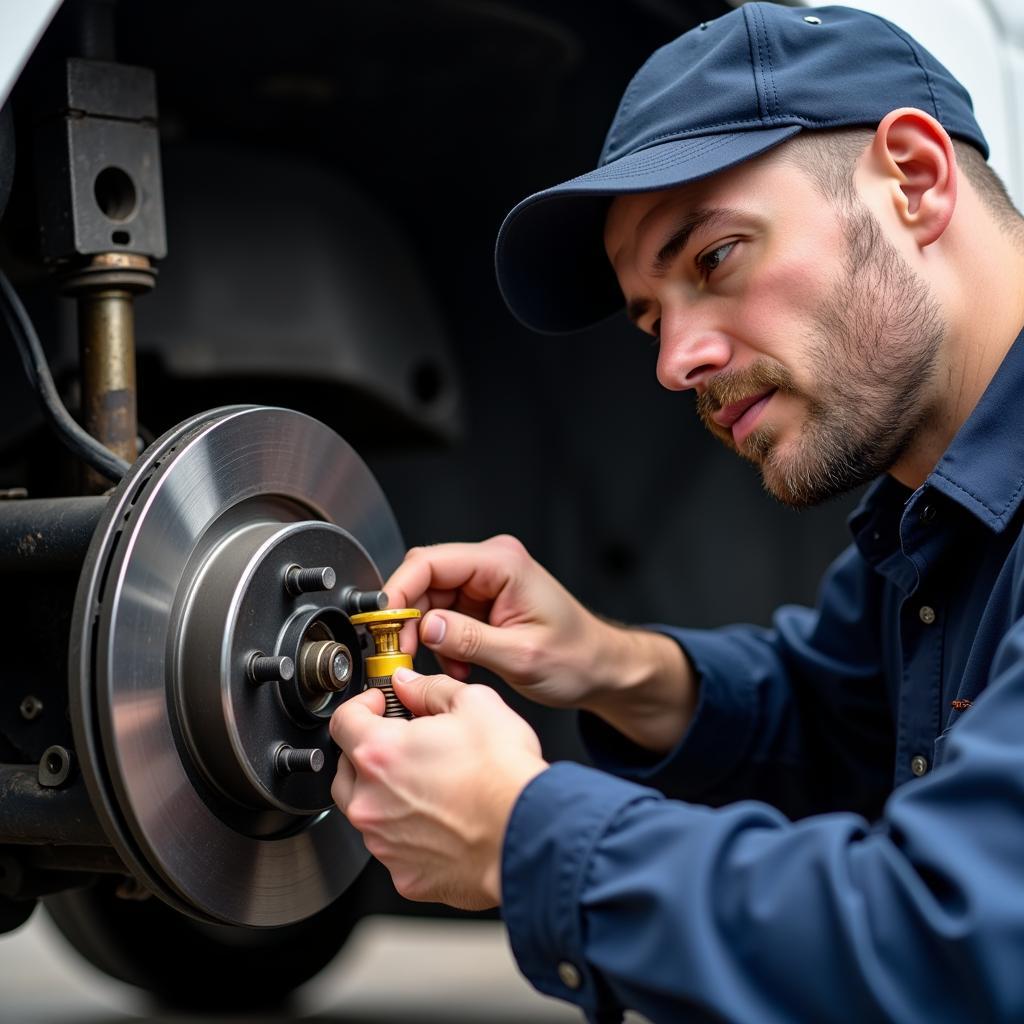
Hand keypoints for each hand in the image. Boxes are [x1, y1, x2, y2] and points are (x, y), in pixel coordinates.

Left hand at [330, 668, 547, 909]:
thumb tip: (408, 685)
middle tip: (403, 743)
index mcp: (379, 753)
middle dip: (368, 751)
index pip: (344, 720)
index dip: (362, 705)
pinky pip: (394, 847)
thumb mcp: (474, 703)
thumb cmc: (504, 774)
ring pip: (368, 811)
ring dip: (387, 793)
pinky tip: (440, 819)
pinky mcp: (404, 875)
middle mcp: (370, 802)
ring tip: (429, 783)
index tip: (380, 705)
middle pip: (346, 769)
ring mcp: (384, 843)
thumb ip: (429, 689)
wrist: (529, 833)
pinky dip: (408, 832)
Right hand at [384, 535, 695, 752]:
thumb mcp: (521, 656)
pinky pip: (444, 616)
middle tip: (401, 655)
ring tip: (447, 666)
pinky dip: (442, 643)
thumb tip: (426, 627)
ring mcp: (486, 582)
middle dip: (408, 619)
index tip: (381, 623)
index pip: (431, 562)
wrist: (600, 669)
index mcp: (502, 564)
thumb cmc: (576, 658)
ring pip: (429, 600)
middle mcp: (491, 565)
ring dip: (427, 636)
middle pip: (424, 579)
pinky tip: (459, 665)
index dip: (399, 590)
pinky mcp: (483, 602)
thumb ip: (469, 640)